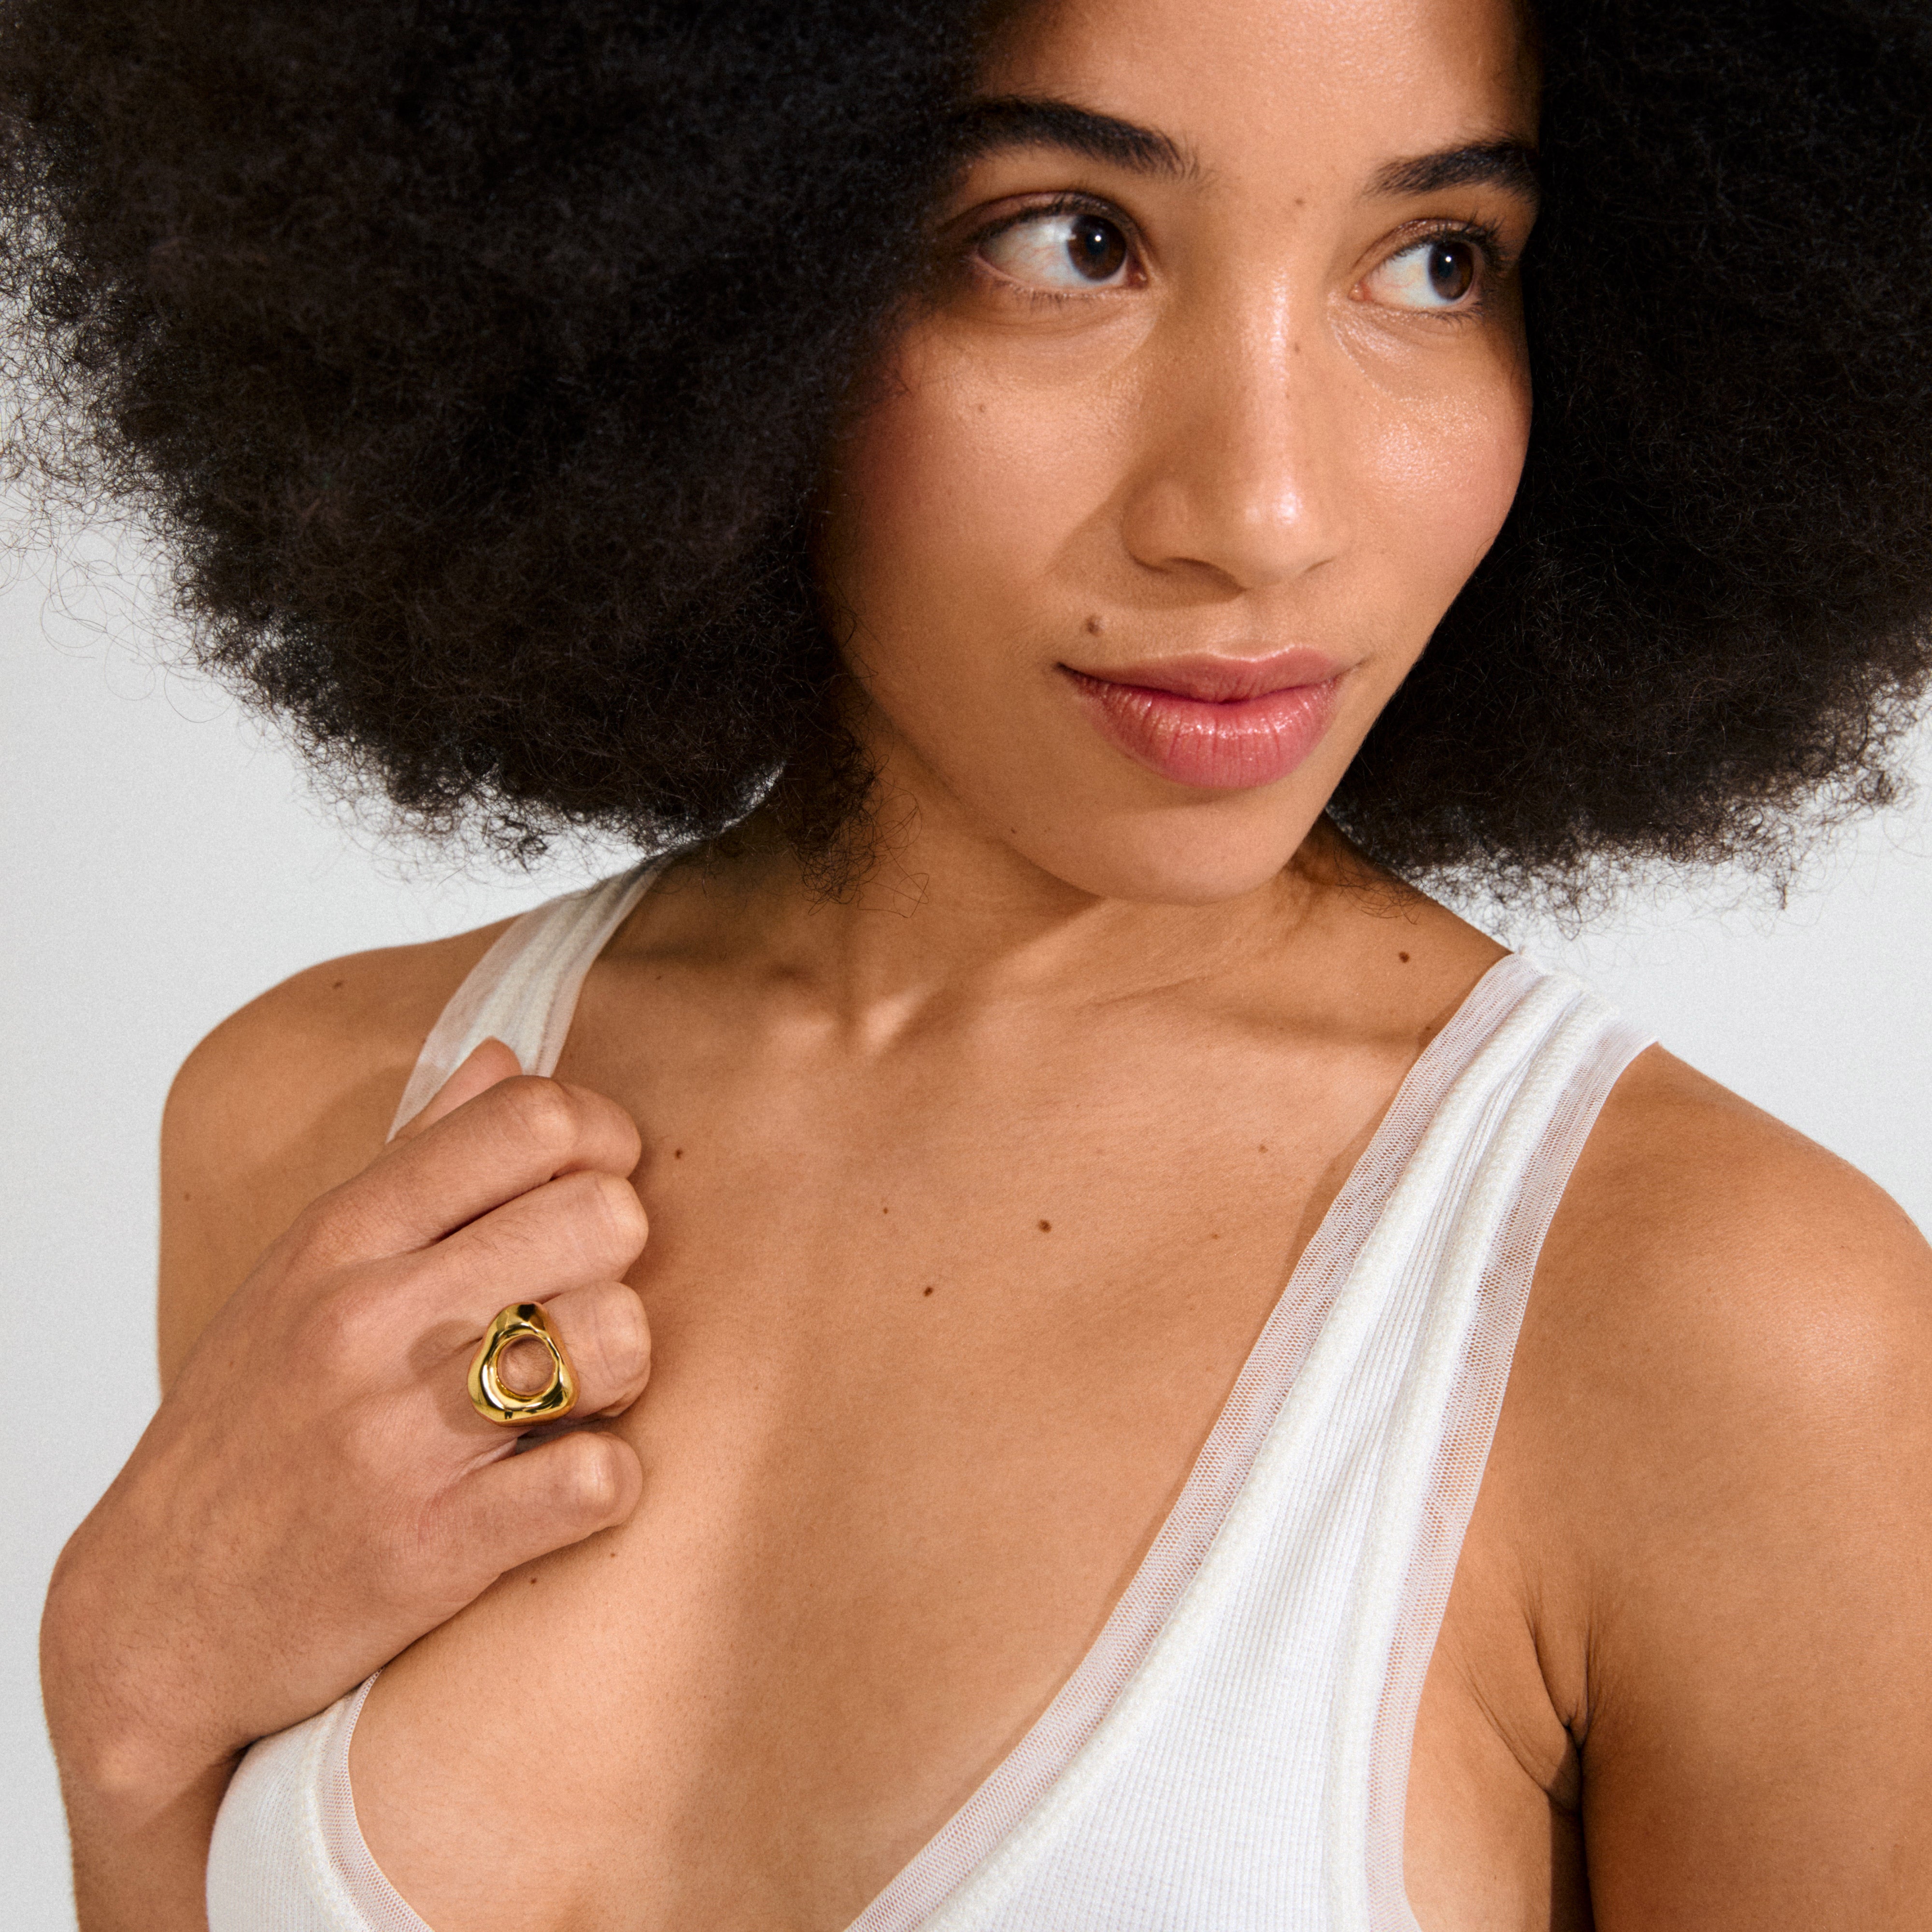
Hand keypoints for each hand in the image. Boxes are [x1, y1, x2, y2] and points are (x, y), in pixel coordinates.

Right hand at [41, 1041, 651, 1815]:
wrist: (157, 1611)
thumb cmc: (249, 1423)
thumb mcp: (306, 1267)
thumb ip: (418, 1157)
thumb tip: (505, 1057)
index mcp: (346, 1235)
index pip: (533, 1119)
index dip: (603, 1142)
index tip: (592, 1188)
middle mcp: (371, 1319)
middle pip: (605, 1217)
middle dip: (618, 1261)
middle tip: (576, 1304)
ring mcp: (401, 1435)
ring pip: (620, 1337)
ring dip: (623, 1370)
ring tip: (574, 1395)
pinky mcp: (434, 1547)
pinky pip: (600, 1478)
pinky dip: (607, 1482)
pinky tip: (562, 1484)